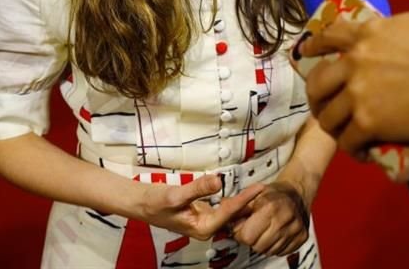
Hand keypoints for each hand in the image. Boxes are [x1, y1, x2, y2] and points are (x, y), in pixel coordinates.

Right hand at [136, 174, 263, 239]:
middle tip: (268, 189)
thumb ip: (198, 188)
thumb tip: (219, 180)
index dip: (245, 199)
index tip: (260, 188)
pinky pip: (223, 208)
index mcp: (202, 228)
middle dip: (250, 203)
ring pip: (229, 212)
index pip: (229, 212)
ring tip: (261, 190)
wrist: (141, 203)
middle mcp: (206, 228)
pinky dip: (234, 200)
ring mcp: (204, 222)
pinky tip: (244, 193)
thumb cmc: (155, 202)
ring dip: (244, 202)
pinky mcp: (202, 214)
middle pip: (233, 215)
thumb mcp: (176, 194)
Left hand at [230, 181, 308, 255]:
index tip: (243, 227)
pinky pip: (282, 251)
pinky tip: (276, 233)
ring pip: (269, 251)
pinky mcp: (302, 237)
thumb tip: (220, 212)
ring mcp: (295, 229)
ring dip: (264, 243)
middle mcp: (284, 218)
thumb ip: (236, 206)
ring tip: (265, 229)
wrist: (296, 192)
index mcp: (270, 206)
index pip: (247, 236)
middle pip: (258, 246)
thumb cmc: (273, 194)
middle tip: (254, 228)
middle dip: (252, 239)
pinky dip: (276, 245)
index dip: (241, 233)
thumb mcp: (253, 194)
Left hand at [298, 12, 408, 154]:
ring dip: (333, 127)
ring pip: (328, 116)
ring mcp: (357, 93)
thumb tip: (408, 41)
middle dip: (315, 96)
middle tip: (322, 105)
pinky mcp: (366, 123)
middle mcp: (355, 62)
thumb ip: (400, 34)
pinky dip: (353, 150)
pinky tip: (361, 154)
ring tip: (342, 134)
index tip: (307, 51)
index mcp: (368, 34)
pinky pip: (348, 141)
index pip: (330, 35)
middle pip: (318, 82)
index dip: (315, 45)